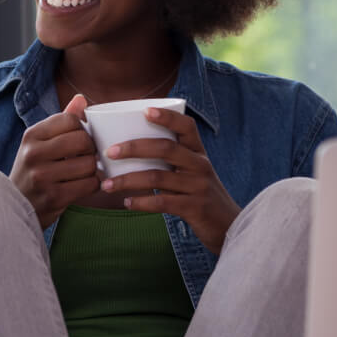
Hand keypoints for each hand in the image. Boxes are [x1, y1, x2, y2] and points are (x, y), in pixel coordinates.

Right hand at [10, 94, 99, 228]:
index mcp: (31, 135)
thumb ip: (61, 121)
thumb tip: (81, 98)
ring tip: (83, 172)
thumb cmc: (33, 170)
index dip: (82, 129)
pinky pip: (89, 185)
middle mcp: (33, 153)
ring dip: (92, 169)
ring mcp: (42, 176)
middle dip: (90, 149)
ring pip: (88, 164)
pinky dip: (92, 185)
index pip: (70, 120)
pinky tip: (83, 185)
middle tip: (86, 156)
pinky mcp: (54, 197)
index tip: (79, 140)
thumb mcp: (40, 143)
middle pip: (82, 140)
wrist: (15, 208)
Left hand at [100, 107, 240, 253]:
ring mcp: (198, 186)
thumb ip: (171, 158)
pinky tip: (127, 203)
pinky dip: (141, 202)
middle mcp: (200, 165)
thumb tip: (127, 145)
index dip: (167, 116)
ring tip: (107, 185)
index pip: (187, 126)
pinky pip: (163, 202)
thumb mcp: (192, 170)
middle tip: (109, 152)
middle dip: (134, 147)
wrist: (229, 226)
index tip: (145, 110)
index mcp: (198, 151)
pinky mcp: (194, 208)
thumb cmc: (200, 192)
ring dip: (128, 180)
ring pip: (158, 177)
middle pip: (165, 148)